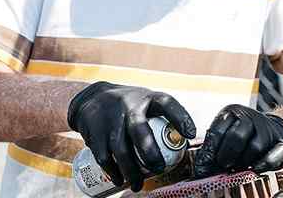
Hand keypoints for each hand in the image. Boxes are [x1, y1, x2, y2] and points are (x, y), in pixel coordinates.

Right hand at [67, 82, 195, 190]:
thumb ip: (164, 116)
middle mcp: (129, 106)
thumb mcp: (146, 101)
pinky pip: (104, 155)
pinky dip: (112, 171)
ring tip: (138, 185)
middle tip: (159, 169)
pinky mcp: (95, 131)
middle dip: (150, 152)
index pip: (167, 103)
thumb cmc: (129, 105)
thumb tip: (187, 141)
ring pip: (120, 148)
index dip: (180, 117)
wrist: (92, 97)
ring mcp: (110, 119)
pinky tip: (119, 180)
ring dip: (130, 170)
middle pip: (139, 130)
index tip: (190, 134)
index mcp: (148, 98)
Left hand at [194, 104, 282, 177]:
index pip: (218, 131)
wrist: (274, 131)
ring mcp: (267, 129)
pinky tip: (255, 168)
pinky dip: (264, 163)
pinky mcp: (281, 142)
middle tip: (223, 165)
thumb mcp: (226, 133)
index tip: (204, 164)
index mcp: (232, 112)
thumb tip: (201, 167)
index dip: (210, 150)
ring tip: (238, 166)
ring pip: (254, 147)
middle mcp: (250, 117)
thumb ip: (213, 147)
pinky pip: (274, 154)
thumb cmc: (244, 135)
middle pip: (237, 136)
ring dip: (244, 161)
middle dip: (227, 155)